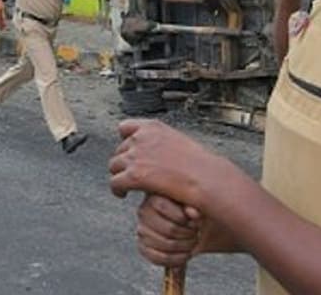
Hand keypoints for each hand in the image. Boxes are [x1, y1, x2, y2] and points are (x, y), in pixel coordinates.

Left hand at [109, 119, 233, 211]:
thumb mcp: (178, 142)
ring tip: (125, 185)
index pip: (125, 127)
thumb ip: (161, 143)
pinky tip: (123, 194)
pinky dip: (117, 189)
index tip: (129, 152)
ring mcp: (136, 155)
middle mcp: (141, 138)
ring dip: (119, 175)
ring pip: (114, 166)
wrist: (206, 179)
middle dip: (124, 162)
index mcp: (152, 127)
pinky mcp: (133, 175)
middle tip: (130, 174)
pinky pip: (115, 182)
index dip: (125, 141)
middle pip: (119, 149)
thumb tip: (151, 149)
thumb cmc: (198, 166)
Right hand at [136, 194, 202, 268]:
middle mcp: (143, 212)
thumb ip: (193, 206)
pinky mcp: (143, 247)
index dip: (183, 218)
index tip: (194, 221)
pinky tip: (185, 255)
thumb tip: (193, 213)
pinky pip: (158, 258)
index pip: (164, 207)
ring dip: (185, 247)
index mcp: (153, 197)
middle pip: (169, 229)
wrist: (187, 226)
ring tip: (192, 243)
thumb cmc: (190, 211)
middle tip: (196, 233)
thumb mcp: (195, 203)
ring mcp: (142, 231)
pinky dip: (176, 260)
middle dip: (188, 234)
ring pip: (166, 245)